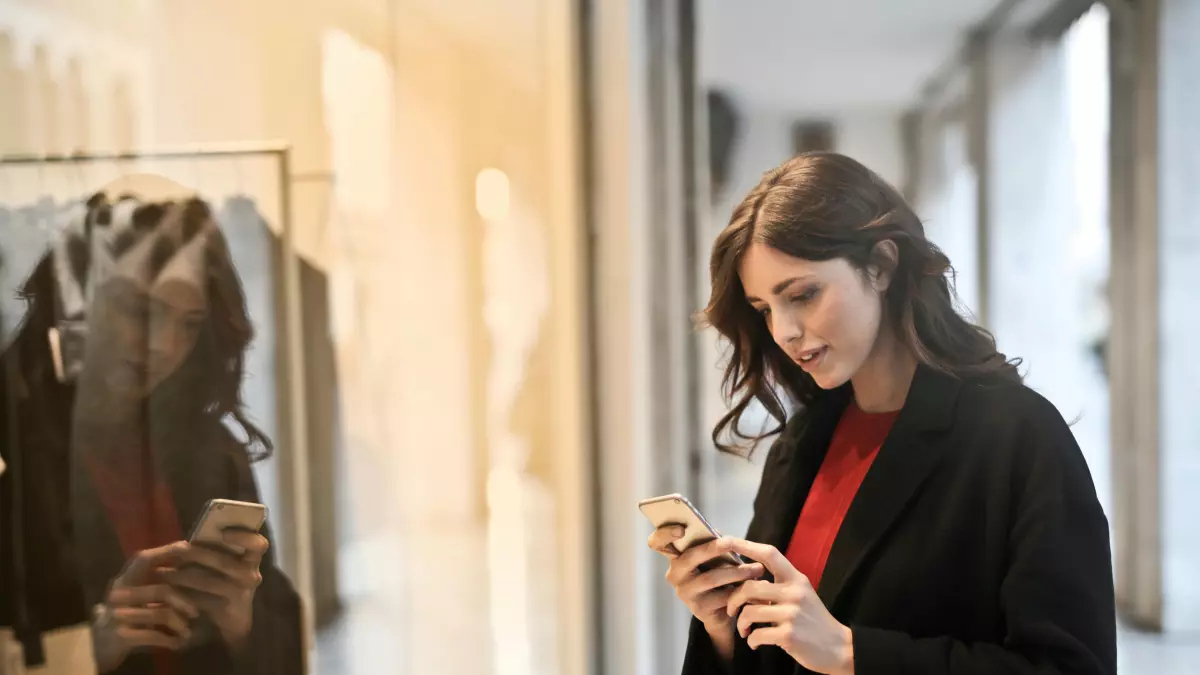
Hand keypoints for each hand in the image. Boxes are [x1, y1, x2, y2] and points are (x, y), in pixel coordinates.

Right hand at [92, 543, 200, 672]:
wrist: (95, 645)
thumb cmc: (122, 614)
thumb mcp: (136, 594)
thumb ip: (155, 580)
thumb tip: (188, 561)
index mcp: (125, 580)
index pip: (144, 559)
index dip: (167, 552)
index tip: (188, 548)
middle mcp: (120, 594)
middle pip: (161, 590)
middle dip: (183, 601)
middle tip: (196, 612)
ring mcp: (118, 615)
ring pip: (160, 614)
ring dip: (178, 624)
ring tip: (188, 632)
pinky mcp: (120, 636)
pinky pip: (152, 636)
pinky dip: (168, 640)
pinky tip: (177, 643)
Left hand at [162, 530, 268, 650]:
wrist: (233, 616)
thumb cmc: (225, 579)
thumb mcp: (225, 561)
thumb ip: (215, 548)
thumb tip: (186, 540)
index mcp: (252, 557)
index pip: (258, 544)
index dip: (242, 536)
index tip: (222, 532)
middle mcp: (251, 574)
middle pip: (225, 562)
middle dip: (198, 555)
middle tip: (177, 550)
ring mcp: (242, 592)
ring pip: (209, 582)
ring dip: (183, 576)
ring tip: (164, 573)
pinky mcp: (228, 609)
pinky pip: (203, 600)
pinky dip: (185, 595)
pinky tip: (170, 592)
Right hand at [647, 526, 764, 630]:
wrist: (721, 611)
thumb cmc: (717, 574)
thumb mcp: (712, 558)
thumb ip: (711, 543)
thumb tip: (718, 534)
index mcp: (675, 557)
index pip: (657, 543)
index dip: (664, 533)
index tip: (681, 528)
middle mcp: (674, 574)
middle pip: (690, 557)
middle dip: (713, 548)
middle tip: (731, 541)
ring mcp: (685, 593)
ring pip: (710, 578)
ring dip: (737, 572)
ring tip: (757, 569)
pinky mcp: (699, 609)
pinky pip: (722, 597)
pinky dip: (740, 590)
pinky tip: (753, 587)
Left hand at [725, 539, 853, 674]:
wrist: (839, 647)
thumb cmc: (813, 620)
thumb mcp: (800, 595)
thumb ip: (777, 586)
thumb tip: (745, 580)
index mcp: (796, 579)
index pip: (769, 554)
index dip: (745, 545)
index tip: (725, 540)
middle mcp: (794, 593)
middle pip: (750, 587)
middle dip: (734, 600)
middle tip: (732, 611)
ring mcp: (792, 614)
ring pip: (749, 612)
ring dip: (741, 623)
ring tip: (745, 630)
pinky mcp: (789, 635)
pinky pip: (757, 634)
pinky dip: (751, 640)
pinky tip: (755, 642)